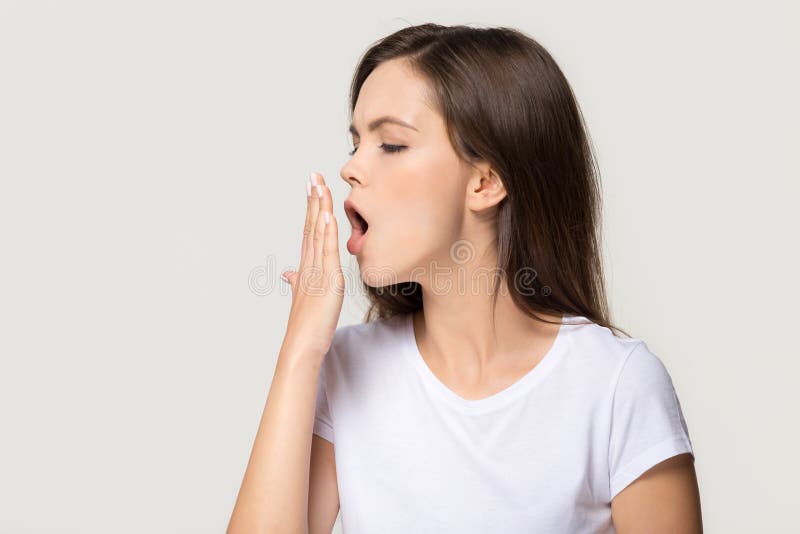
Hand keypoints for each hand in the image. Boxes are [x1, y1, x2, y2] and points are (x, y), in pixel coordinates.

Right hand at [280, 172, 344, 359]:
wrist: (301, 346)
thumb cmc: (306, 326)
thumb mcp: (303, 298)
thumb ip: (296, 281)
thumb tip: (288, 273)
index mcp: (306, 267)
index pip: (309, 231)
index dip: (311, 208)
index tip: (312, 187)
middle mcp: (309, 264)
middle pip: (311, 225)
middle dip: (313, 199)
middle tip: (312, 174)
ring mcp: (316, 271)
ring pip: (318, 233)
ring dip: (319, 208)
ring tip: (318, 184)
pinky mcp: (327, 281)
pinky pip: (327, 252)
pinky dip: (326, 232)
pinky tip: (327, 214)